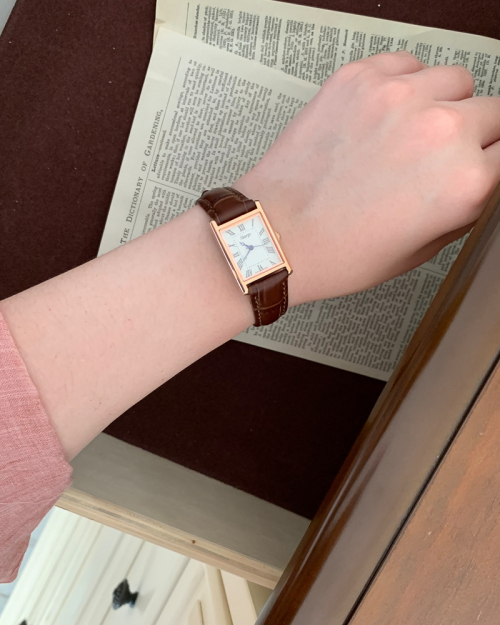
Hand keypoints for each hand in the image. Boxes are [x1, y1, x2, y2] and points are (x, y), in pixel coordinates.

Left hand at [233, 51, 499, 306]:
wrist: (276, 235)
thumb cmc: (338, 252)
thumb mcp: (420, 251)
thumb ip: (464, 208)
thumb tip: (481, 180)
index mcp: (464, 182)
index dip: (491, 162)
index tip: (480, 162)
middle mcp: (440, 131)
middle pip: (492, 111)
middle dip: (474, 135)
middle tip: (441, 156)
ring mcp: (398, 97)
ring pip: (454, 80)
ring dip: (443, 104)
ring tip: (410, 133)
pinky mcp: (360, 79)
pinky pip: (407, 64)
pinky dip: (404, 85)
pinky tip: (384, 114)